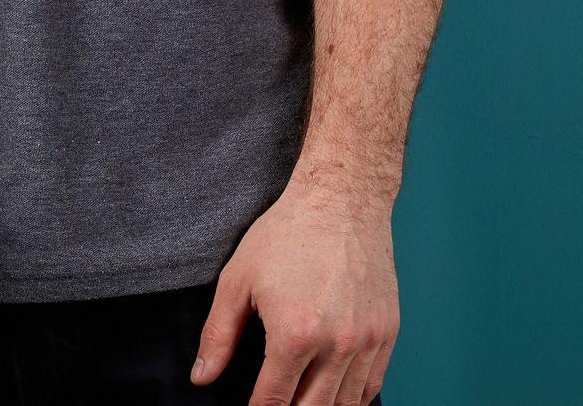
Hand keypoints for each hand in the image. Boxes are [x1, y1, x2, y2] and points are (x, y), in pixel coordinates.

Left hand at [190, 178, 400, 403]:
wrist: (341, 203)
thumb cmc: (285, 235)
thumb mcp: (238, 278)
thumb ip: (219, 334)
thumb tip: (202, 377)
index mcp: (295, 335)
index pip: (274, 401)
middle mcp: (336, 347)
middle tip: (275, 405)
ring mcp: (367, 344)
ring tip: (300, 401)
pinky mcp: (387, 336)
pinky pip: (371, 387)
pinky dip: (351, 399)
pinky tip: (332, 393)